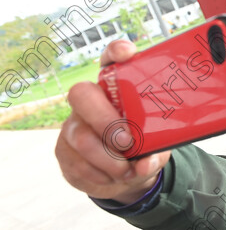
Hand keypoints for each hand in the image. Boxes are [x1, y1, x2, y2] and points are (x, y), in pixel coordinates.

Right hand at [55, 40, 169, 204]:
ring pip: (81, 138)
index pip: (110, 60)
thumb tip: (147, 160)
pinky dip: (100, 176)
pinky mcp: (63, 150)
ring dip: (108, 160)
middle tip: (128, 143)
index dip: (115, 52)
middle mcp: (90, 101)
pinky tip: (114, 178)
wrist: (124, 177)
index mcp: (116, 91)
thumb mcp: (158, 142)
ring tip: (128, 171)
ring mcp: (73, 125)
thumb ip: (158, 147)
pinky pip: (77, 163)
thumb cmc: (143, 148)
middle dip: (106, 121)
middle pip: (82, 95)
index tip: (127, 53)